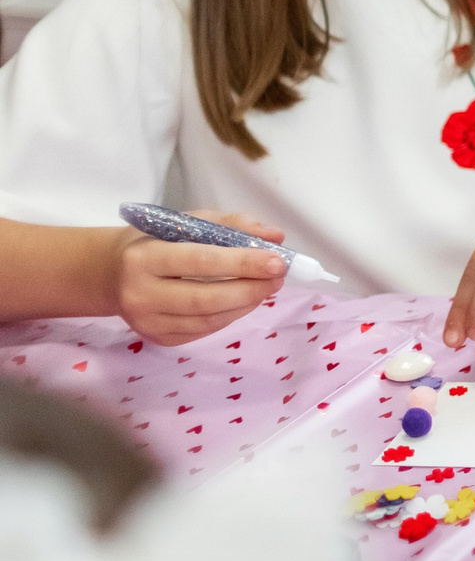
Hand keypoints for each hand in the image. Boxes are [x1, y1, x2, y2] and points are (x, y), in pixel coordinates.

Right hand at [114, 211, 288, 345]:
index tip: (277, 261)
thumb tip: (276, 236)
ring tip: (267, 287)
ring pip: (207, 319)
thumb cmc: (156, 241)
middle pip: (205, 298)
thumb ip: (232, 225)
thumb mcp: (188, 222)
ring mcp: (145, 322)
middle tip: (279, 277)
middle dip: (250, 289)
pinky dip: (230, 316)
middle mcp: (139, 294)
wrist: (110, 273)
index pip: (200, 262)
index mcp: (143, 257)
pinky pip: (202, 330)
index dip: (242, 263)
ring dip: (246, 304)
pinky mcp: (156, 338)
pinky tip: (243, 301)